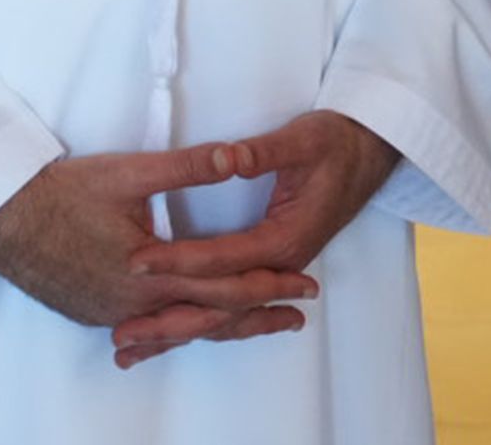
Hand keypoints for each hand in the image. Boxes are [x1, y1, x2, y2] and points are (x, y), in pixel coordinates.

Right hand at [0, 144, 315, 330]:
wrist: (1, 220)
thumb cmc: (63, 192)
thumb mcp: (130, 172)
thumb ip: (188, 167)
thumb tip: (234, 157)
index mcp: (152, 273)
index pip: (225, 285)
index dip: (269, 284)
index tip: (304, 284)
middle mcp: (135, 305)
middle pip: (210, 317)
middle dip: (258, 315)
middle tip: (297, 315)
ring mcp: (111, 315)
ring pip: (179, 327)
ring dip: (220, 324)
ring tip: (256, 324)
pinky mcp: (92, 314)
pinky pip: (146, 328)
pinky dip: (176, 327)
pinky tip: (187, 325)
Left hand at [112, 110, 399, 367]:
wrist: (369, 153)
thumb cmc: (336, 144)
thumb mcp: (302, 139)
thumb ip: (261, 153)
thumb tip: (226, 158)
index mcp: (285, 239)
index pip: (221, 258)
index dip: (177, 260)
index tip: (136, 262)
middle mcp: (280, 264)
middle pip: (217, 303)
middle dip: (168, 319)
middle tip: (121, 333)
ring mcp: (276, 271)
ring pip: (222, 314)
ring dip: (177, 332)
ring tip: (131, 351)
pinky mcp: (269, 267)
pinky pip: (229, 305)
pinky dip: (197, 323)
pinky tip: (167, 335)